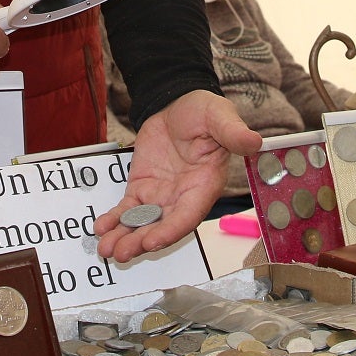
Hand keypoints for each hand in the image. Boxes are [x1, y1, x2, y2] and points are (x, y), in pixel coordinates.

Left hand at [95, 91, 259, 262]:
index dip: (170, 230)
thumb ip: (233, 132)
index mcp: (205, 185)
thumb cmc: (205, 112)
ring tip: (106, 249)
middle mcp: (183, 197)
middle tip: (122, 253)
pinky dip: (114, 220)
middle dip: (141, 242)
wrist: (179, 102)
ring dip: (125, 238)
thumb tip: (254, 141)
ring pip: (143, 223)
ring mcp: (161, 195)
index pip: (188, 215)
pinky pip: (127, 209)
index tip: (152, 241)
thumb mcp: (220, 116)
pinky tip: (101, 227)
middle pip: (162, 227)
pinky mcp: (142, 188)